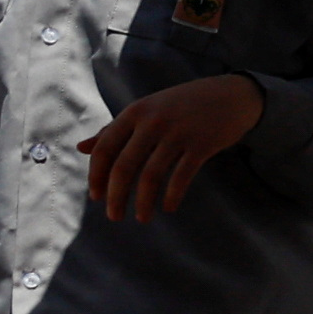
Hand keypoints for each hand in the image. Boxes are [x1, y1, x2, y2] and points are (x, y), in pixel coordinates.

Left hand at [78, 72, 267, 220]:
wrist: (232, 95)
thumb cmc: (183, 105)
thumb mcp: (146, 111)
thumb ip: (114, 129)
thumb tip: (80, 148)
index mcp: (135, 112)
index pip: (105, 148)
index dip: (97, 175)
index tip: (96, 197)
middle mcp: (153, 121)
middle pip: (124, 166)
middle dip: (116, 196)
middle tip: (113, 216)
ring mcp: (179, 133)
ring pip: (151, 175)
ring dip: (143, 202)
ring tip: (142, 218)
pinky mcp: (202, 144)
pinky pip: (182, 176)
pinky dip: (172, 196)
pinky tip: (169, 208)